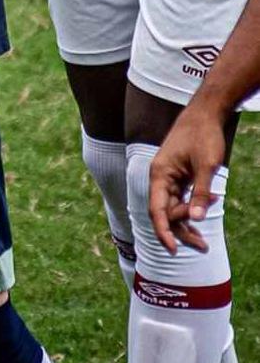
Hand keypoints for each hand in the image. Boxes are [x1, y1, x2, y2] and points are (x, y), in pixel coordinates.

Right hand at [149, 104, 226, 254]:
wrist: (205, 114)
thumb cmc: (203, 135)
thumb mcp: (206, 166)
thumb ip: (200, 193)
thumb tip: (198, 219)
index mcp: (160, 174)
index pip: (156, 209)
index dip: (163, 231)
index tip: (172, 249)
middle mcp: (160, 177)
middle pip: (165, 212)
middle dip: (181, 231)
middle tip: (203, 246)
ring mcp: (168, 177)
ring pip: (172, 208)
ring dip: (186, 223)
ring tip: (203, 242)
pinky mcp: (178, 176)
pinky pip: (179, 199)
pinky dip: (190, 210)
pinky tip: (201, 217)